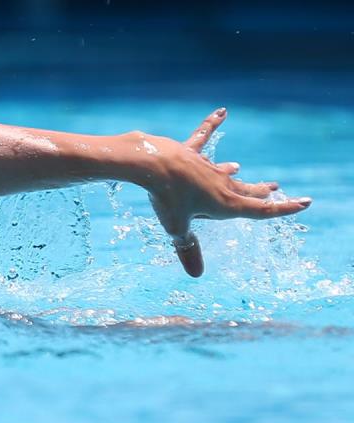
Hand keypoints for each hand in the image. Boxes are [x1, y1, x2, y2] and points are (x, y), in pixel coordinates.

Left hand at [140, 108, 310, 276]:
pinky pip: (203, 136)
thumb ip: (188, 249)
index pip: (260, 210)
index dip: (282, 209)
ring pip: (225, 171)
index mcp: (225, 204)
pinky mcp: (190, 151)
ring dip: (233, 172)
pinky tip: (222, 112)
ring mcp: (206, 167)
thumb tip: (196, 274)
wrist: (153, 165)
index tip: (304, 203)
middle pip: (244, 190)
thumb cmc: (167, 197)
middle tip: (273, 189)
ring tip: (240, 169)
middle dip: (259, 192)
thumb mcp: (177, 228)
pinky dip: (212, 125)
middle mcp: (221, 184)